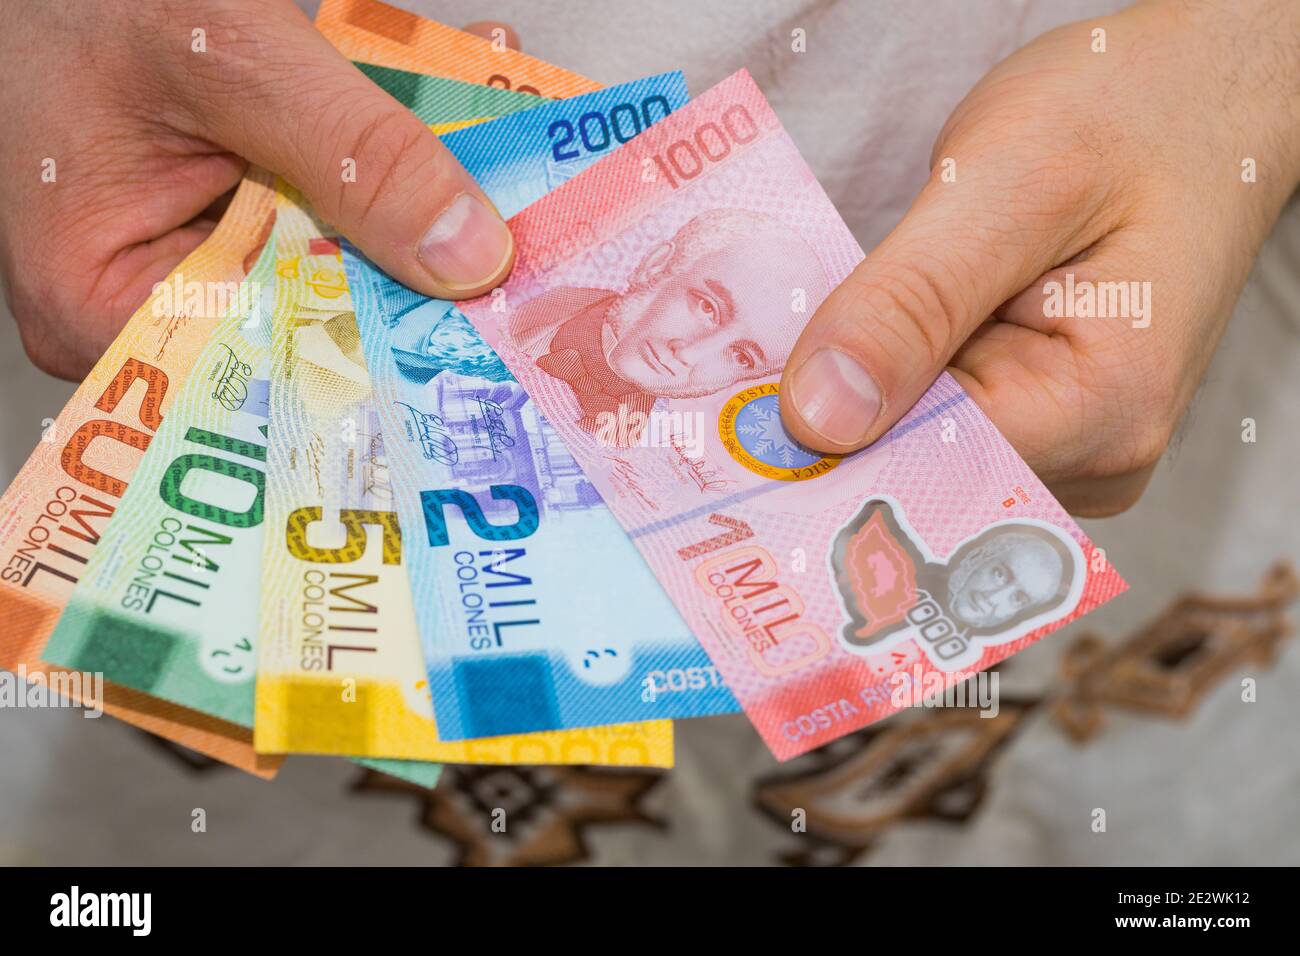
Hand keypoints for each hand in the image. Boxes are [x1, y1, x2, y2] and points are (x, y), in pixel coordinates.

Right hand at [0, 0, 515, 379]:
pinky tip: (442, 123)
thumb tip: (467, 256)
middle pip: (318, 325)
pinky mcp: (235, 219)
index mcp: (104, 305)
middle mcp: (153, 305)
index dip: (387, 355)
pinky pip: (326, 215)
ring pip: (336, 264)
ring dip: (416, 204)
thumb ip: (351, 154)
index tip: (484, 338)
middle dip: (420, 270)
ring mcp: (197, 261)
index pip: (274, 371)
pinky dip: (383, 167)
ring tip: (489, 157)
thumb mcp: (226, 59)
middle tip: (513, 247)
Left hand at [779, 0, 1299, 515]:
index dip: (824, 445)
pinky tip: (869, 342)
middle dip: (831, 425)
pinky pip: (940, 423)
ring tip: (826, 336)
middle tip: (743, 380)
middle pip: (920, 472)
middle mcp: (1094, 457)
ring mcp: (1069, 446)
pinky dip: (890, 384)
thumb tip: (816, 420)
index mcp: (1102, 411)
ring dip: (858, 399)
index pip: (926, 468)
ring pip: (921, 450)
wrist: (1194, 99)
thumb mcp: (1006, 182)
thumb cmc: (1125, 117)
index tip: (733, 418)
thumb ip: (911, 301)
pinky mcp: (1042, 421)